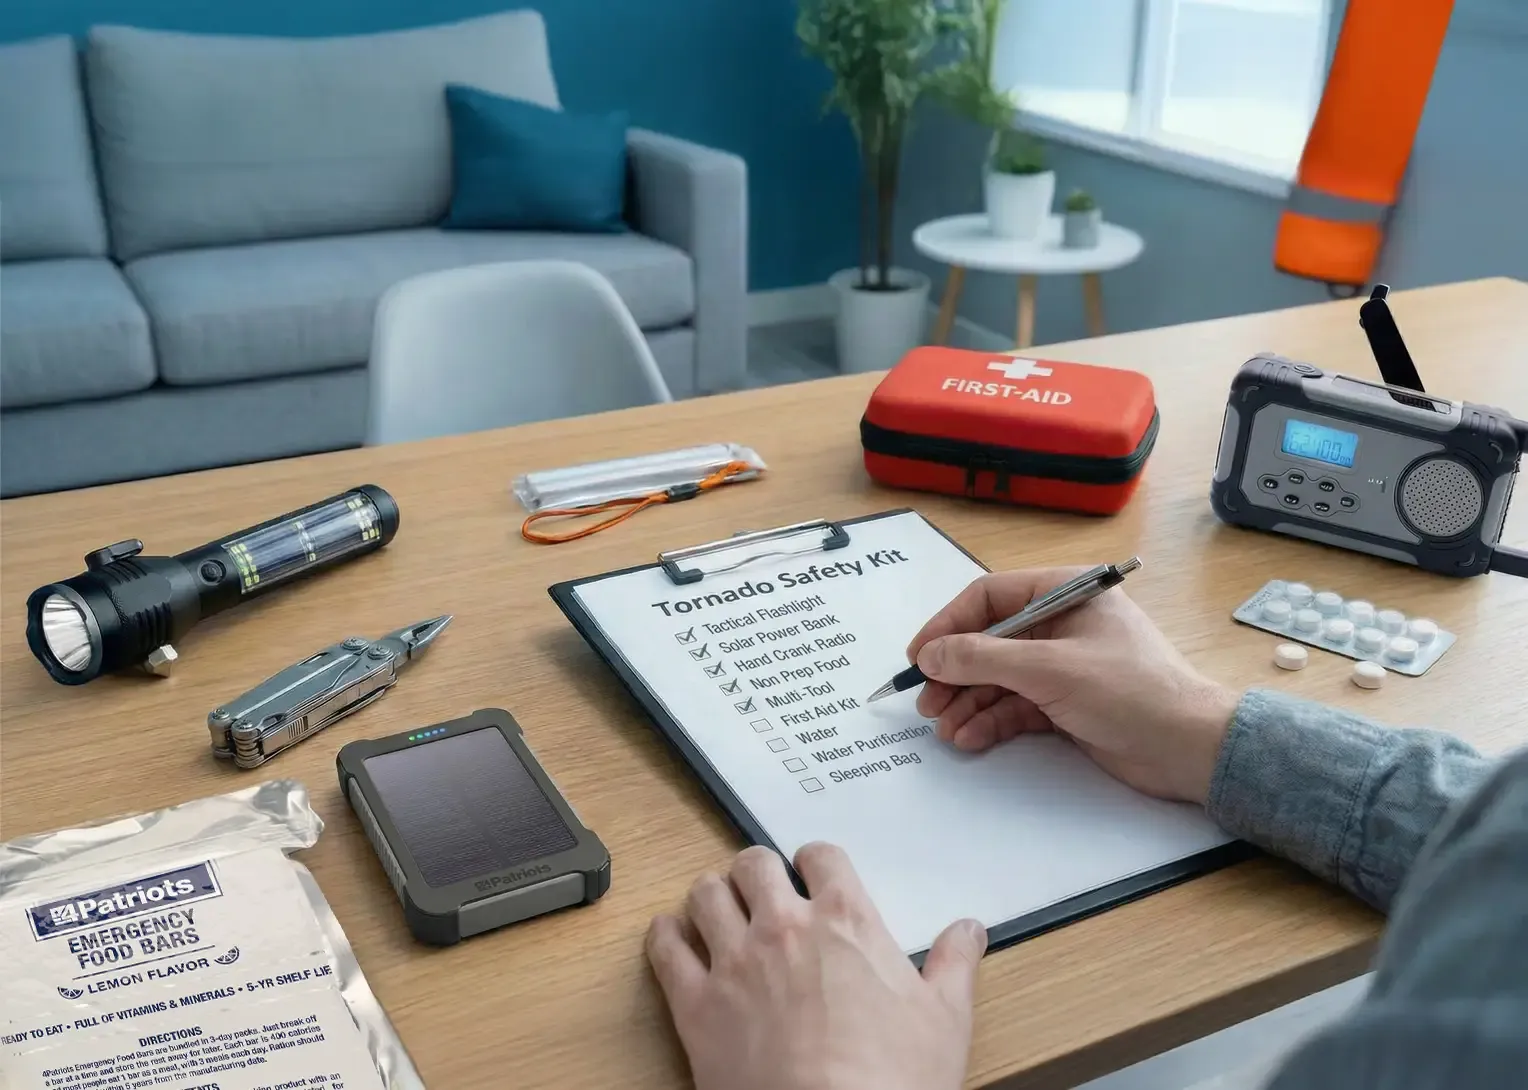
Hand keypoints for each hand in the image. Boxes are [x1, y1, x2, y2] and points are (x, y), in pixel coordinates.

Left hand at [647, 843, 985, 1089]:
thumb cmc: (891, 1082)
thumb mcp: (945, 1020)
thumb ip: (955, 964)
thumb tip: (969, 930)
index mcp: (846, 922)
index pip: (822, 855)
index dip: (817, 859)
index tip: (815, 870)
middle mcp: (785, 928)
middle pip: (754, 863)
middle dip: (759, 870)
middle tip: (764, 887)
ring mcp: (734, 962)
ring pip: (706, 894)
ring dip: (713, 895)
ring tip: (720, 908)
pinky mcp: (696, 1004)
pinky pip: (666, 948)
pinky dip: (666, 936)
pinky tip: (672, 936)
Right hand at [907, 568, 1239, 804]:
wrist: (1189, 749)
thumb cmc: (1131, 691)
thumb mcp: (1050, 668)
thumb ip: (984, 658)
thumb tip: (930, 656)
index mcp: (1065, 592)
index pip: (990, 597)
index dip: (949, 625)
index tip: (919, 657)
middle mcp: (1061, 623)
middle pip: (989, 641)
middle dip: (956, 673)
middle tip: (927, 703)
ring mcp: (1063, 665)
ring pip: (999, 678)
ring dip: (969, 702)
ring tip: (945, 728)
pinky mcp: (1066, 703)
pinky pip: (1015, 705)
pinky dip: (990, 720)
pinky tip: (970, 737)